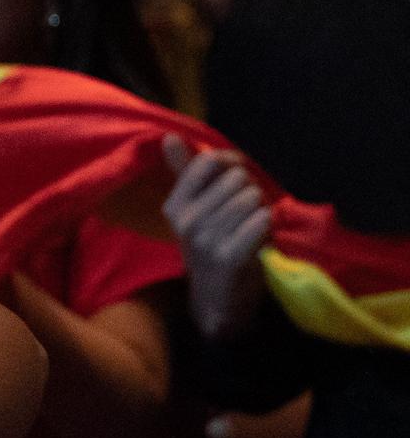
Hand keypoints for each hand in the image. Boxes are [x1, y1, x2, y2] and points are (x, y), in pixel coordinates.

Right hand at [162, 135, 270, 340]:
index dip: (232, 163)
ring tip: (250, 230)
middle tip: (244, 215)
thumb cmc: (211, 247)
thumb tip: (170, 137)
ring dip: (261, 212)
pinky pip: (261, 220)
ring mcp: (206, 239)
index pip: (208, 163)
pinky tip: (259, 242)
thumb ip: (186, 172)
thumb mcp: (194, 210)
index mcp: (175, 206)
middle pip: (237, 179)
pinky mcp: (229, 256)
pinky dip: (268, 228)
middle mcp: (186, 221)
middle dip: (249, 192)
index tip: (237, 178)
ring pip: (252, 198)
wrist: (218, 300)